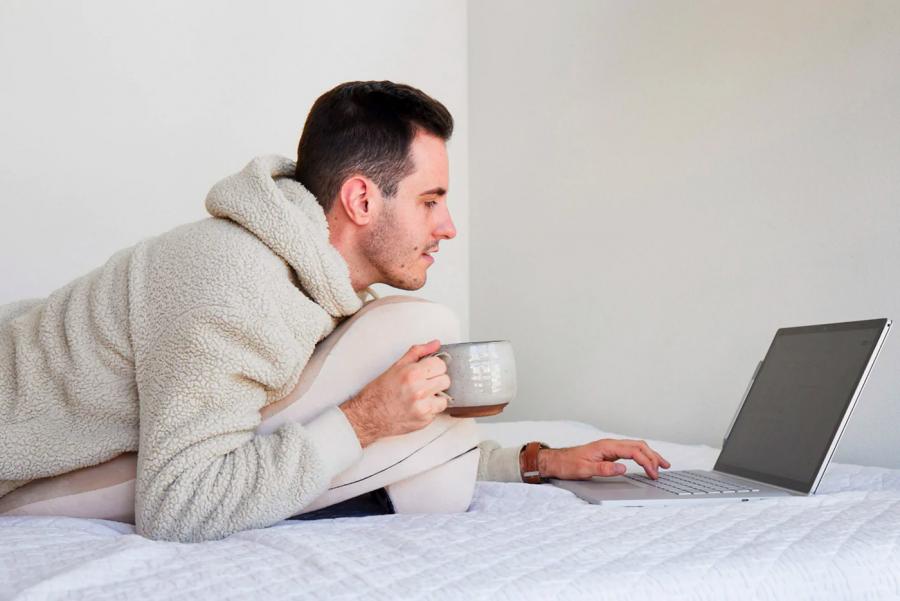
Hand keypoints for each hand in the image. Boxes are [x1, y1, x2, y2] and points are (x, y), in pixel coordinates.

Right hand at [339, 339, 450, 446]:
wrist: (369, 415)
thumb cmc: (380, 391)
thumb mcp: (397, 366)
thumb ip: (419, 352)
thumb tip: (435, 344)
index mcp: (413, 374)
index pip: (441, 365)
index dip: (435, 366)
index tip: (429, 370)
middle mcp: (419, 390)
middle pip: (446, 380)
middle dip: (437, 380)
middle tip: (424, 383)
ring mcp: (423, 407)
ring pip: (444, 397)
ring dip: (435, 396)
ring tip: (421, 396)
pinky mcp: (424, 420)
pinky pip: (437, 411)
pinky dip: (430, 409)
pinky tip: (417, 406)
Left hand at [535, 439, 670, 479]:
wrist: (556, 461)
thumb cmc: (568, 464)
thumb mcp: (585, 470)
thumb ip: (604, 469)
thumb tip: (623, 468)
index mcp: (607, 446)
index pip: (634, 451)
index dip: (647, 462)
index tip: (654, 474)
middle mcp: (610, 444)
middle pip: (638, 446)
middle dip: (653, 456)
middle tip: (664, 469)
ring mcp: (610, 448)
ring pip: (636, 447)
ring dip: (650, 455)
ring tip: (662, 465)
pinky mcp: (609, 453)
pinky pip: (630, 451)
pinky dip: (641, 456)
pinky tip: (646, 462)